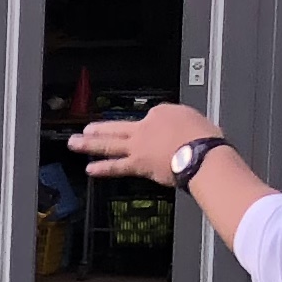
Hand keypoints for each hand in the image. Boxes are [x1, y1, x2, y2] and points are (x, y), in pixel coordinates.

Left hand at [70, 103, 221, 185]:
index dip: (151, 127)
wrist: (202, 153)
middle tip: (85, 129)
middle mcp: (147, 125)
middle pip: (119, 127)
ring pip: (110, 143)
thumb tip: (185, 134)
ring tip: (75, 143)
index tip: (153, 134)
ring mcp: (139, 144)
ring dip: (90, 144)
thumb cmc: (207, 140)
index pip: (151, 118)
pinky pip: (117, 166)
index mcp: (164, 112)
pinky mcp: (138, 163)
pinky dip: (103, 168)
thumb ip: (186, 126)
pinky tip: (89, 169)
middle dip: (100, 128)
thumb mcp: (199, 123)